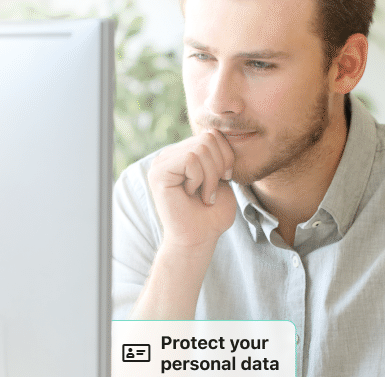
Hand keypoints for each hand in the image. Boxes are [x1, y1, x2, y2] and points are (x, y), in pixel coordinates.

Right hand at [146, 130, 238, 253]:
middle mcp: (169, 155)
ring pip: (200, 148)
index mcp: (183, 153)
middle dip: (219, 166)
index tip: (223, 179)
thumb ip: (218, 152)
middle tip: (212, 190)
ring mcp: (161, 163)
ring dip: (210, 177)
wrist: (200, 238)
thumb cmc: (212, 213)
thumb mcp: (221, 175)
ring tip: (203, 194)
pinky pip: (190, 159)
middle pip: (208, 138)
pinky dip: (200, 179)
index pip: (212, 134)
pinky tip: (192, 194)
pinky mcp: (158, 173)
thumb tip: (217, 130)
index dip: (226, 156)